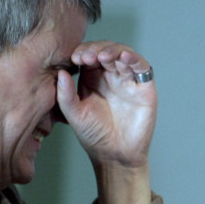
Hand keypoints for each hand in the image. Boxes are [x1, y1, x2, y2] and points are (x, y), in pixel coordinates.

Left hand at [56, 41, 156, 168]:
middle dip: (96, 49)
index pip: (88, 55)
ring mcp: (127, 80)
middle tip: (87, 56)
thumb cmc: (95, 136)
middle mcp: (110, 75)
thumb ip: (65, 95)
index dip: (83, 51)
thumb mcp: (74, 114)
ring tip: (103, 56)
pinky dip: (134, 59)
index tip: (75, 57)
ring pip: (123, 54)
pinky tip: (124, 58)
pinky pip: (141, 67)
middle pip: (106, 50)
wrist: (115, 155)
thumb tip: (61, 72)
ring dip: (114, 50)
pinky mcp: (143, 87)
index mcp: (92, 78)